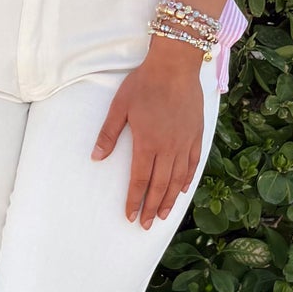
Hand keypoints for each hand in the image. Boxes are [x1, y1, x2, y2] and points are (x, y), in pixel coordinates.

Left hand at [91, 39, 204, 226]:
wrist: (175, 66)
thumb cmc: (144, 84)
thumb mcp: (119, 107)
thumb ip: (109, 134)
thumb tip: (96, 157)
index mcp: (147, 143)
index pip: (140, 180)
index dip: (135, 200)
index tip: (130, 216)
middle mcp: (168, 148)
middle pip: (159, 186)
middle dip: (152, 208)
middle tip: (146, 225)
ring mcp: (184, 143)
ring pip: (178, 179)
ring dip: (169, 200)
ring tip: (163, 215)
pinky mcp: (196, 135)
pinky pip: (193, 164)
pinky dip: (187, 180)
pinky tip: (182, 190)